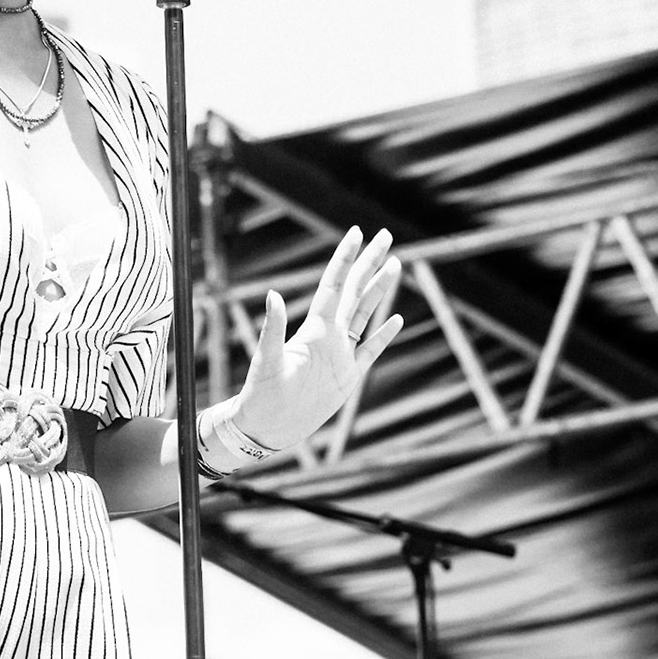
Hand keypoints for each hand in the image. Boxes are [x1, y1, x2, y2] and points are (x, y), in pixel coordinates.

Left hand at [232, 227, 402, 449]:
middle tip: (386, 235)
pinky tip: (395, 318)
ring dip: (380, 289)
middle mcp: (330, 335)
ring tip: (395, 264)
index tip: (357, 231)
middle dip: (370, 262)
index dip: (346, 257)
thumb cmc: (262, 394)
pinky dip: (384, 334)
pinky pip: (371, 349)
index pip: (335, 284)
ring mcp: (341, 354)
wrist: (266, 426)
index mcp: (315, 328)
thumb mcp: (268, 360)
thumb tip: (273, 294)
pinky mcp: (348, 376)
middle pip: (356, 290)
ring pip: (366, 313)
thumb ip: (273, 328)